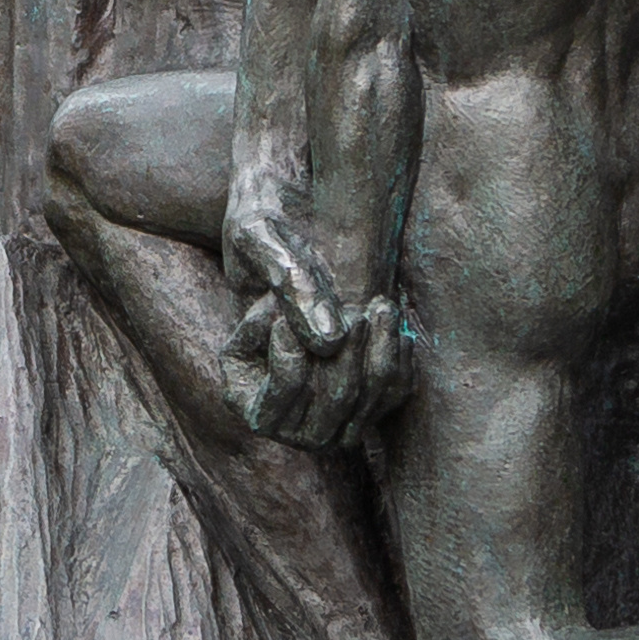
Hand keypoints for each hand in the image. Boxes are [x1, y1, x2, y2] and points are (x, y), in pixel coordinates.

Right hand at [220, 204, 400, 448]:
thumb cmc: (268, 219)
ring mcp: (327, 400)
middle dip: (341, 370)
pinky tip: (391, 314)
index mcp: (241, 381)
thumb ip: (291, 287)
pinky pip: (389, 397)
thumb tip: (330, 343)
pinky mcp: (367, 385)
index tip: (295, 319)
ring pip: (359, 415)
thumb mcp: (264, 238)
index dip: (288, 374)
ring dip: (376, 364)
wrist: (309, 215)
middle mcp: (283, 404)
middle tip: (356, 309)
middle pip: (319, 424)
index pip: (265, 412)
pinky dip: (398, 362)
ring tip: (379, 305)